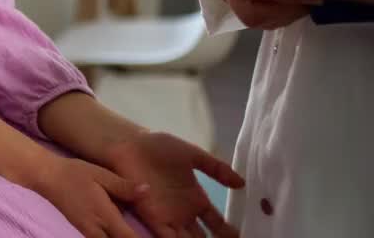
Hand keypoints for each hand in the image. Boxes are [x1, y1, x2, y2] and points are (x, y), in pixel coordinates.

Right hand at [30, 156, 147, 237]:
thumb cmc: (75, 173)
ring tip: (131, 232)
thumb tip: (148, 190)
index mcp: (105, 217)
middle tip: (148, 235)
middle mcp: (97, 230)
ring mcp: (88, 232)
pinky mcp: (83, 229)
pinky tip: (117, 229)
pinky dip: (112, 236)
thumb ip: (124, 186)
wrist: (47, 177)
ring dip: (121, 237)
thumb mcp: (101, 175)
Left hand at [102, 131, 243, 237]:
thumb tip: (242, 183)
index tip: (242, 237)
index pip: (217, 223)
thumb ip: (216, 168)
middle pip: (204, 237)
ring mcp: (169, 217)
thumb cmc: (158, 148)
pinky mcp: (154, 219)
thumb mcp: (193, 155)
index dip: (229, 232)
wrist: (130, 145)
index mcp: (195, 199)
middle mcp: (184, 213)